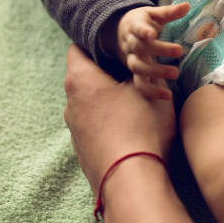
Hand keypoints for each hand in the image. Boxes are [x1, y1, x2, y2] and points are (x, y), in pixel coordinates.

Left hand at [64, 44, 176, 193]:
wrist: (131, 180)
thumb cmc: (142, 128)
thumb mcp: (153, 91)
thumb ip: (149, 70)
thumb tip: (149, 59)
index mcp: (82, 79)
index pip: (78, 48)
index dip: (98, 43)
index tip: (119, 44)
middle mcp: (70, 102)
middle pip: (85, 76)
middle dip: (108, 72)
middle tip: (136, 72)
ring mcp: (73, 128)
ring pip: (89, 102)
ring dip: (108, 98)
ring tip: (136, 102)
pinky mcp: (81, 148)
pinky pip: (93, 124)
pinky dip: (107, 120)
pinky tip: (131, 127)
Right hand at [116, 3, 189, 98]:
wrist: (120, 34)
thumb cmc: (142, 23)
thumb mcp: (153, 14)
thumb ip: (169, 12)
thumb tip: (187, 6)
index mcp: (134, 27)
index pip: (137, 28)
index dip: (143, 31)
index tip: (152, 33)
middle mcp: (131, 45)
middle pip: (141, 48)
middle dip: (159, 50)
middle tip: (179, 51)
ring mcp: (132, 60)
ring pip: (138, 68)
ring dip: (156, 72)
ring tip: (175, 73)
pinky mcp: (136, 73)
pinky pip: (140, 84)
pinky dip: (152, 91)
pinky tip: (167, 95)